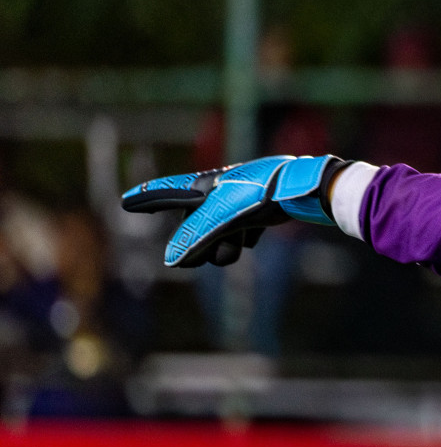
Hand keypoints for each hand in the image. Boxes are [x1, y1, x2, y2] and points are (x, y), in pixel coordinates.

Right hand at [121, 155, 344, 267]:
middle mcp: (219, 190)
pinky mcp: (262, 210)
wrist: (306, 190)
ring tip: (237, 243)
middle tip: (198, 258)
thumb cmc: (262, 194)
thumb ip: (196, 237)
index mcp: (205, 184)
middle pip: (196, 223)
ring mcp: (241, 200)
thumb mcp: (224, 217)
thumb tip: (173, 261)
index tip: (127, 201)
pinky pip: (244, 231)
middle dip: (201, 241)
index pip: (169, 192)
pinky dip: (246, 237)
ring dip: (226, 244)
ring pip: (221, 231)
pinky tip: (255, 234)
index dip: (149, 198)